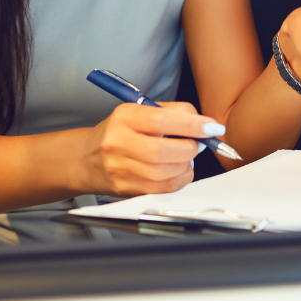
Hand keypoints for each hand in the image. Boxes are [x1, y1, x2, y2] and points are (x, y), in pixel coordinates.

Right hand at [77, 101, 222, 196]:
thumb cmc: (121, 131)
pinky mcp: (128, 189)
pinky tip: (177, 168)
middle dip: (191, 147)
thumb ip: (173, 112)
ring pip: (166, 172)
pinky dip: (180, 178)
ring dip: (186, 163)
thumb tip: (205, 124)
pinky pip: (164, 188)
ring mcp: (121, 169)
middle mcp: (119, 143)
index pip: (161, 120)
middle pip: (164, 151)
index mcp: (125, 117)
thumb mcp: (140, 110)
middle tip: (199, 142)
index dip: (191, 124)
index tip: (213, 127)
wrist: (87, 159)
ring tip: (184, 154)